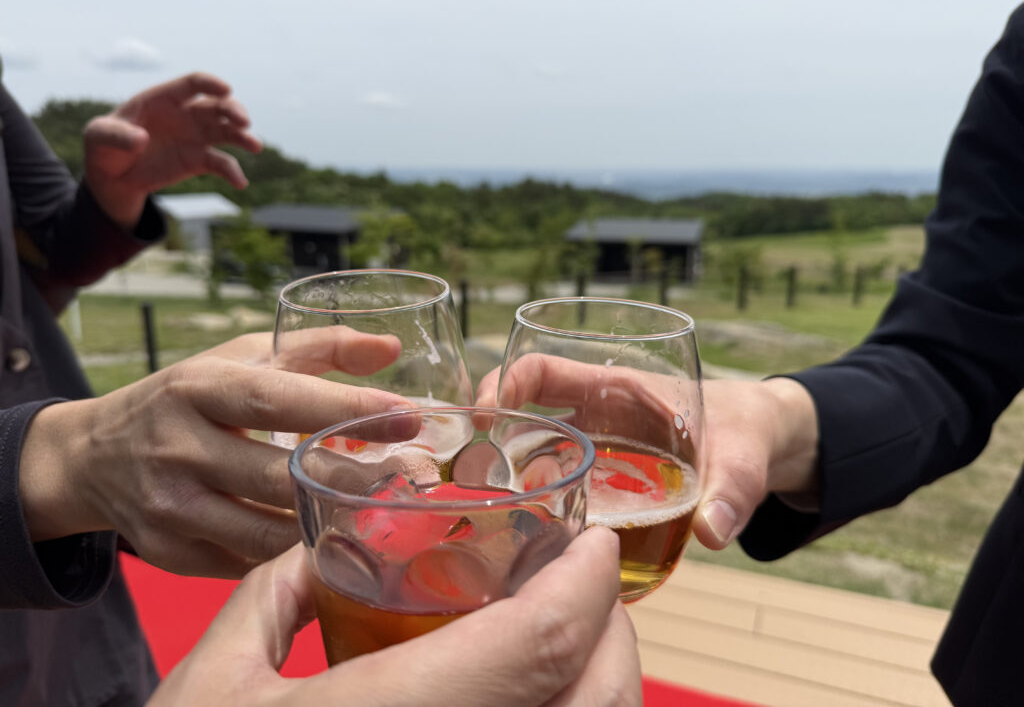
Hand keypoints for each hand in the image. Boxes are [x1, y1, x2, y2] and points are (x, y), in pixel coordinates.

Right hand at [18, 332, 413, 577]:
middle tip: (412, 476)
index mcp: (197, 388)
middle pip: (281, 478)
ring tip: (377, 508)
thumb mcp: (241, 357)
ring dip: (328, 524)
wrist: (95, 456)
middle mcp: (178, 448)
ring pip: (269, 532)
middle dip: (354, 481)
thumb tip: (389, 348)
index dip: (345, 409)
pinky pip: (248, 561)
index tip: (409, 416)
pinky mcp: (171, 554)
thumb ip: (319, 349)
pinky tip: (325, 535)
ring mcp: (170, 508)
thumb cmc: (189, 398)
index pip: (278, 398)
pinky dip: (292, 551)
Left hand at [83, 72, 261, 229]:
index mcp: (162, 99)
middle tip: (244, 122)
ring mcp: (194, 138)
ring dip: (243, 136)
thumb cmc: (104, 146)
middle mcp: (185, 115)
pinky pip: (221, 164)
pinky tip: (240, 183)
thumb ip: (116, 135)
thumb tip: (142, 141)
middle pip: (217, 106)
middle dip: (233, 110)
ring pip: (226, 131)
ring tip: (255, 145)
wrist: (113, 176)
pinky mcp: (198, 161)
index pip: (192, 84)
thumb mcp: (98, 137)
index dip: (210, 84)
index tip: (225, 90)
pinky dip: (233, 172)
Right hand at [147, 528, 640, 706]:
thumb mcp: (209, 684)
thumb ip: (275, 596)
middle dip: (611, 624)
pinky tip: (536, 694)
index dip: (586, 583)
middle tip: (584, 577)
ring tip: (568, 631)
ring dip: (602, 677)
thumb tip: (321, 550)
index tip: (593, 537)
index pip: (538, 643)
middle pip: (600, 698)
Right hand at [477, 358, 819, 549]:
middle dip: (489, 445)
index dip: (504, 384)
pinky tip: (532, 545)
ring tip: (495, 521)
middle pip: (520, 419)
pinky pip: (559, 493)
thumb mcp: (745, 454)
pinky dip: (539, 511)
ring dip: (510, 484)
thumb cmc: (749, 430)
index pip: (543, 371)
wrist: (763, 448)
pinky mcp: (602, 486)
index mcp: (618, 388)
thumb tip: (712, 531)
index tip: (485, 417)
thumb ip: (733, 489)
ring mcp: (594, 454)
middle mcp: (595, 419)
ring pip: (532, 461)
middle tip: (474, 484)